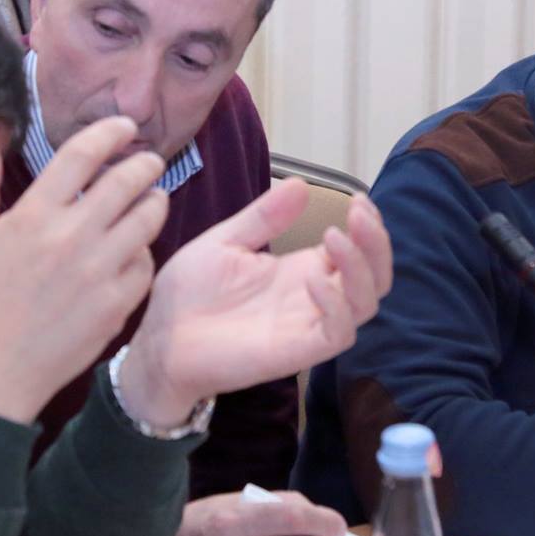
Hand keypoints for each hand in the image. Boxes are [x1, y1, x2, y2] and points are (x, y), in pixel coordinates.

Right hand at [0, 118, 170, 423]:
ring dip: (153, 201)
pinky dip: (144, 251)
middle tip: (148, 162)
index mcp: (34, 216)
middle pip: (128, 180)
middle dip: (145, 163)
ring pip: (148, 218)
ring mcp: (100, 272)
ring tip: (150, 199)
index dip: (110, 131)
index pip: (83, 154)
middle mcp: (73, 238)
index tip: (124, 126)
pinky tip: (134, 250)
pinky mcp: (118, 304)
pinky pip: (147, 263)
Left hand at [119, 184, 393, 429]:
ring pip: (365, 304)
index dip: (368, 227)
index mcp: (301, 271)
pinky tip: (312, 277)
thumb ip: (263, 217)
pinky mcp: (295, 351)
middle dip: (376, 243)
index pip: (357, 252)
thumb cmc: (188, 296)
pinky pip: (338, 333)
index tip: (358, 199)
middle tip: (359, 214)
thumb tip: (300, 184)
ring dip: (362, 268)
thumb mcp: (225, 242)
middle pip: (374, 277)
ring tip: (336, 237)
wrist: (158, 341)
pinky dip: (336, 305)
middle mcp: (313, 298)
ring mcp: (307, 325)